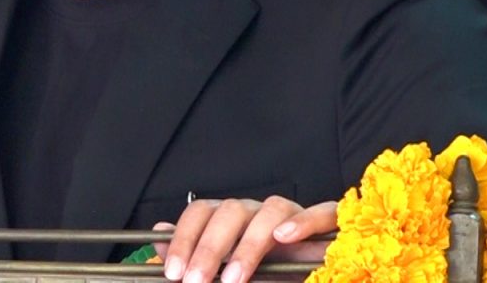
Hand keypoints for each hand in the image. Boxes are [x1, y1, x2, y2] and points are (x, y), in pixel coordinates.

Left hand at [154, 196, 336, 282]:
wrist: (315, 273)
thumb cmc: (271, 274)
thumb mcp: (228, 271)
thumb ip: (195, 255)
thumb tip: (157, 239)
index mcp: (232, 219)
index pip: (201, 212)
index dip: (185, 239)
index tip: (173, 273)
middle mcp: (259, 211)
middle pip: (230, 211)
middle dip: (208, 248)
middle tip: (195, 282)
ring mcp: (294, 214)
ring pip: (270, 210)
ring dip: (249, 245)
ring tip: (234, 279)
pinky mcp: (328, 223)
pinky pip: (321, 212)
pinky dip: (303, 221)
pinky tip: (285, 237)